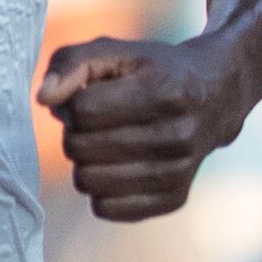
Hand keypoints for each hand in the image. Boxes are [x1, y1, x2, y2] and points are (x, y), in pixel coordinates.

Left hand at [41, 34, 249, 219]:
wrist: (216, 97)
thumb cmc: (153, 71)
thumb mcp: (116, 52)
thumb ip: (72, 62)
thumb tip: (44, 99)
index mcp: (163, 91)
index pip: (82, 111)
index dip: (74, 103)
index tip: (91, 98)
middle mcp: (176, 135)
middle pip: (80, 148)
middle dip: (76, 133)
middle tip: (96, 123)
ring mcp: (178, 171)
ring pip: (88, 182)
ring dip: (85, 162)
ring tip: (105, 145)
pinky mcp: (175, 199)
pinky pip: (106, 209)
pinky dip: (101, 189)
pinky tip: (118, 168)